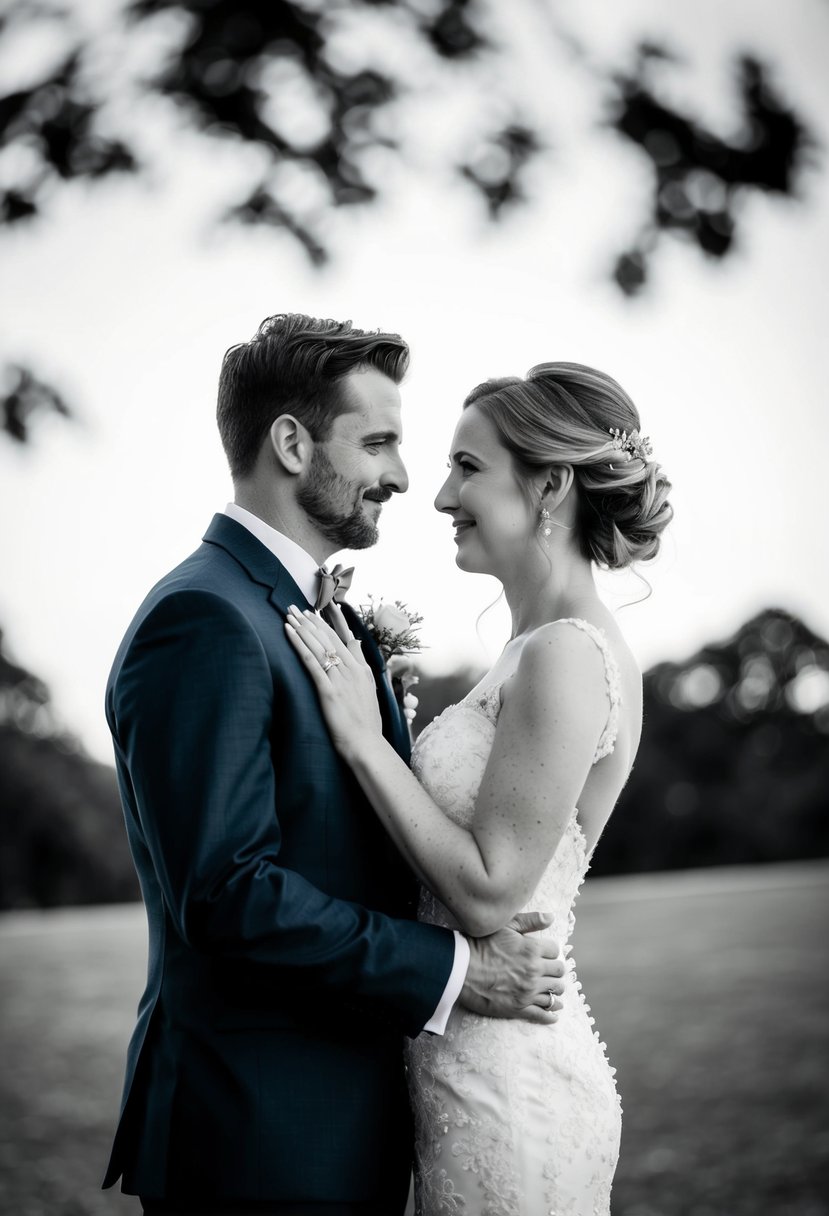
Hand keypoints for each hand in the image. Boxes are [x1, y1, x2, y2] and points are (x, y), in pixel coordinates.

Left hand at [285, 606, 383, 760]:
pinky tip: (288, 632)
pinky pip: (311, 661)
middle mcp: (352, 669)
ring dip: (302, 627)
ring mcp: (340, 678)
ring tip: (289, 614)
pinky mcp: (328, 689)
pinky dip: (299, 643)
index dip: (333, 621)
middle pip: (328, 638)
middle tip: (296, 607)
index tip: (324, 606)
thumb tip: (356, 647)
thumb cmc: (366, 724)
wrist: (367, 744)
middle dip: (311, 620)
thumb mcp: (369, 692)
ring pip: (318, 645)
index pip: (344, 638)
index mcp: (361, 670)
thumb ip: (362, 669)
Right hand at [460, 912, 564, 1024]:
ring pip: (554, 993)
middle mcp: (534, 971)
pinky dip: (550, 1015)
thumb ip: (530, 921)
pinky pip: (543, 1014)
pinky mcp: (519, 1008)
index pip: (555, 950)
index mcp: (532, 949)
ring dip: (554, 990)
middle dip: (554, 970)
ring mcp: (528, 991)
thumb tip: (551, 917)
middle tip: (548, 971)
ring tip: (550, 989)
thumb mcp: (505, 926)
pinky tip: (553, 1015)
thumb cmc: (480, 945)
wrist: (460, 969)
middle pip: (559, 972)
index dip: (549, 951)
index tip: (543, 954)